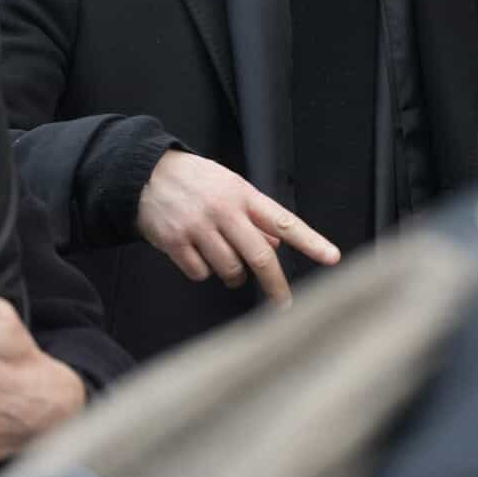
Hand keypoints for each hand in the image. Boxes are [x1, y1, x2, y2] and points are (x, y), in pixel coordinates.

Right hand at [136, 151, 339, 306]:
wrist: (146, 173)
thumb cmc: (197, 181)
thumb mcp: (231, 188)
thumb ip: (255, 216)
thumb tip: (277, 246)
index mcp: (244, 195)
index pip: (285, 221)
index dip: (311, 241)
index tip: (332, 257)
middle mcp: (225, 211)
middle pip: (260, 257)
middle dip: (275, 285)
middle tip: (283, 303)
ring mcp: (199, 227)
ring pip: (230, 269)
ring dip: (233, 275)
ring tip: (225, 259)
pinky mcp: (175, 242)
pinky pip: (200, 273)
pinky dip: (203, 271)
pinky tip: (197, 254)